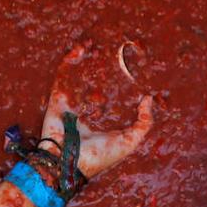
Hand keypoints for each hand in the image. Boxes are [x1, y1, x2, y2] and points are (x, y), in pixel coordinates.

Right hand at [41, 43, 154, 178]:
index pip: (114, 96)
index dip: (122, 81)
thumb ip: (144, 123)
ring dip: (83, 58)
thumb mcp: (130, 141)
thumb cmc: (101, 156)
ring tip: (92, 43)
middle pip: (94, 81)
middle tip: (110, 48)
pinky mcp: (57, 99)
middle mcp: (88, 109)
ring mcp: (72, 103)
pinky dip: (69, 61)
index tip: (132, 66)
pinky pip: (62, 76)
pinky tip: (80, 49)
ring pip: (77, 75)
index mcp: (105, 120)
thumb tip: (149, 99)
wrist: (70, 163)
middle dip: (100, 65)